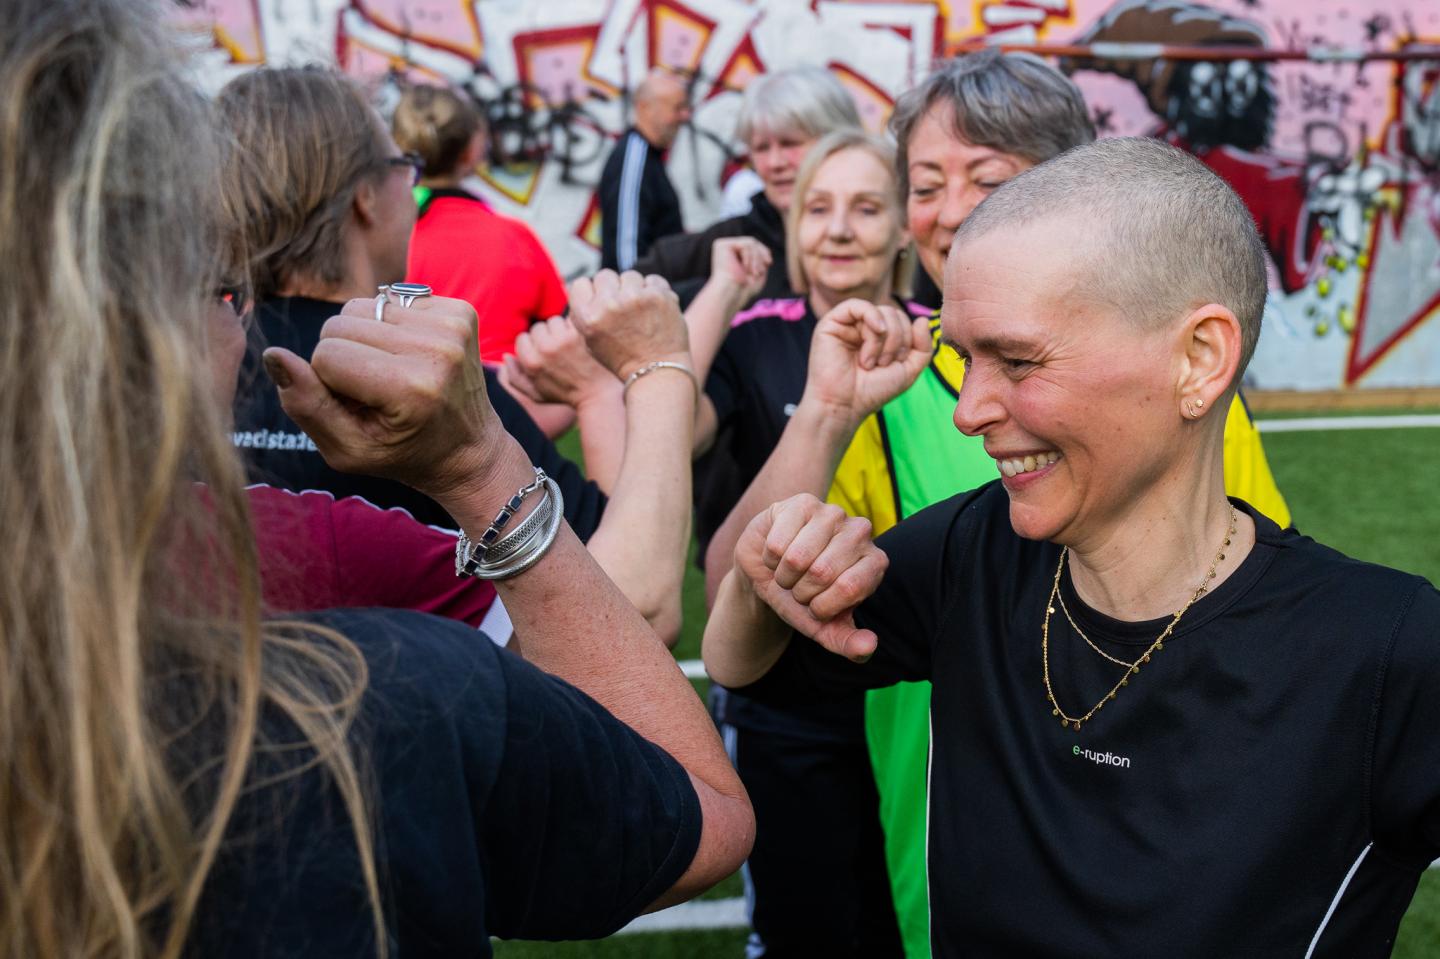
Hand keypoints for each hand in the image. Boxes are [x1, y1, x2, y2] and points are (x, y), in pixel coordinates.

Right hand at [261, 295, 499, 499]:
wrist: (469, 449)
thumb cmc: (403, 453)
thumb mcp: (349, 450)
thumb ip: (306, 406)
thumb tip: (273, 355)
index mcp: (411, 388)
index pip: (326, 355)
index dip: (329, 382)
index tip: (359, 406)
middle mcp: (438, 350)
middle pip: (340, 324)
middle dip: (344, 356)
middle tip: (375, 391)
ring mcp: (454, 326)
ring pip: (363, 306)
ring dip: (366, 338)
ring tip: (392, 372)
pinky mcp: (462, 310)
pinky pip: (393, 298)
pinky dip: (392, 326)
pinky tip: (411, 356)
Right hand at [504, 315, 617, 407]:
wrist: (597, 394)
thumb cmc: (565, 395)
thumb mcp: (535, 394)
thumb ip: (515, 377)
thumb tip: (505, 357)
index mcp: (531, 362)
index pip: (522, 338)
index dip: (532, 345)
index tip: (543, 353)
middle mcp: (545, 349)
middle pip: (537, 328)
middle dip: (546, 336)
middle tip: (558, 349)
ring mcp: (563, 340)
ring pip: (553, 321)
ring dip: (560, 329)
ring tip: (569, 344)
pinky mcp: (580, 333)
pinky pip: (570, 320)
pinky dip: (574, 327)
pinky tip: (579, 340)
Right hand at [568, 270, 689, 380]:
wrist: (656, 372)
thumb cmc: (623, 358)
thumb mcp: (591, 341)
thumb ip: (586, 313)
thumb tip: (589, 285)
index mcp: (588, 317)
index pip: (581, 284)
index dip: (591, 292)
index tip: (601, 301)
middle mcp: (609, 305)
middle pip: (605, 276)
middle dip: (613, 288)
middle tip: (623, 306)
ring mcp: (635, 298)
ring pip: (630, 276)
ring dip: (635, 288)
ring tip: (640, 310)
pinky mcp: (657, 296)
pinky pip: (652, 280)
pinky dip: (654, 291)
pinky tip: (654, 309)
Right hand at [710, 236, 770, 302]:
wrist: (731, 294)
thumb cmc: (744, 290)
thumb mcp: (757, 272)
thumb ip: (761, 260)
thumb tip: (767, 250)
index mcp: (732, 255)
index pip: (752, 246)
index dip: (763, 252)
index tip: (769, 262)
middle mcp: (726, 249)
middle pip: (752, 242)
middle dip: (761, 255)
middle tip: (763, 269)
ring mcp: (723, 246)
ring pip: (751, 243)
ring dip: (756, 259)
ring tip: (754, 272)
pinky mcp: (721, 245)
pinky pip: (745, 244)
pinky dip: (750, 257)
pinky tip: (745, 268)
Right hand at [734, 494, 885, 661]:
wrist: (771, 575)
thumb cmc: (804, 599)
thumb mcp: (825, 627)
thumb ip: (849, 643)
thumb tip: (868, 647)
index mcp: (875, 562)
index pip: (850, 587)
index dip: (823, 605)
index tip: (818, 606)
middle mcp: (861, 531)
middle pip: (822, 572)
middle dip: (801, 591)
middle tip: (800, 588)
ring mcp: (832, 512)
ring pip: (797, 557)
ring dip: (784, 576)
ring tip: (788, 572)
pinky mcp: (802, 503)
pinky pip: (777, 543)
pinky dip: (770, 559)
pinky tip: (777, 553)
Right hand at [801, 300, 931, 424]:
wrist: (844, 406)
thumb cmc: (872, 391)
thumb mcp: (908, 370)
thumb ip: (922, 346)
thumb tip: (922, 319)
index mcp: (878, 337)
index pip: (902, 320)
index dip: (908, 339)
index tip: (896, 363)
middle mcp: (862, 327)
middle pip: (894, 313)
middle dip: (897, 340)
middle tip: (883, 364)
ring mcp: (847, 324)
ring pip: (880, 311)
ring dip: (882, 340)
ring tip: (869, 362)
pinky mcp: (831, 323)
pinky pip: (857, 305)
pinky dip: (872, 317)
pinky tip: (875, 332)